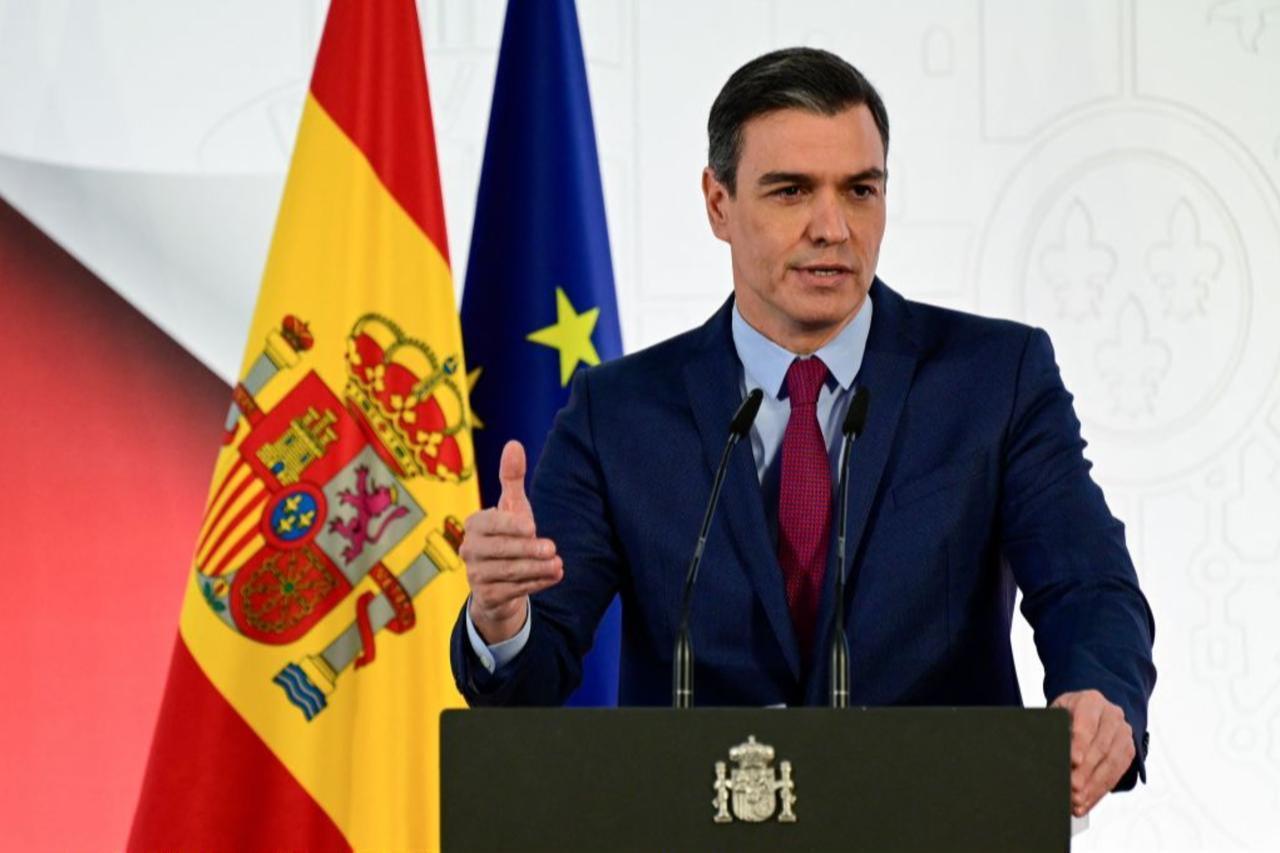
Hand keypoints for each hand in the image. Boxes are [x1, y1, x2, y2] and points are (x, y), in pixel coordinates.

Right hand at [461, 440, 563, 643]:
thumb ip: (512, 478)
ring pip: (507, 573)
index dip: (510, 525)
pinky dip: (535, 585)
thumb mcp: (512, 507)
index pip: (490, 523)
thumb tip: (514, 443)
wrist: (499, 581)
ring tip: (558, 565)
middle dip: (528, 550)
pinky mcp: (486, 597)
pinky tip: (553, 577)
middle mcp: (469, 549)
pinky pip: (511, 591)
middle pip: (500, 551)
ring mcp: (475, 575)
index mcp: (474, 524)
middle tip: (553, 548)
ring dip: (535, 570)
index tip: (532, 526)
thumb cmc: (508, 536)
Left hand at [1050, 689, 1135, 816]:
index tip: (1073, 761)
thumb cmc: (1068, 714)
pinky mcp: (1128, 751)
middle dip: (1086, 771)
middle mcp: (1111, 715)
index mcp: (1090, 701)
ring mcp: (1123, 733)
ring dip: (1094, 786)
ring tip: (1077, 801)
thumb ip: (1052, 728)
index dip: (1080, 743)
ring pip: (1111, 763)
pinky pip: (1117, 774)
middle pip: (1101, 746)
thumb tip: (1042, 750)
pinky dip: (1100, 791)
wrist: (1093, 711)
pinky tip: (1086, 803)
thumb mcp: (1058, 713)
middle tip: (1072, 788)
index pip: (1086, 722)